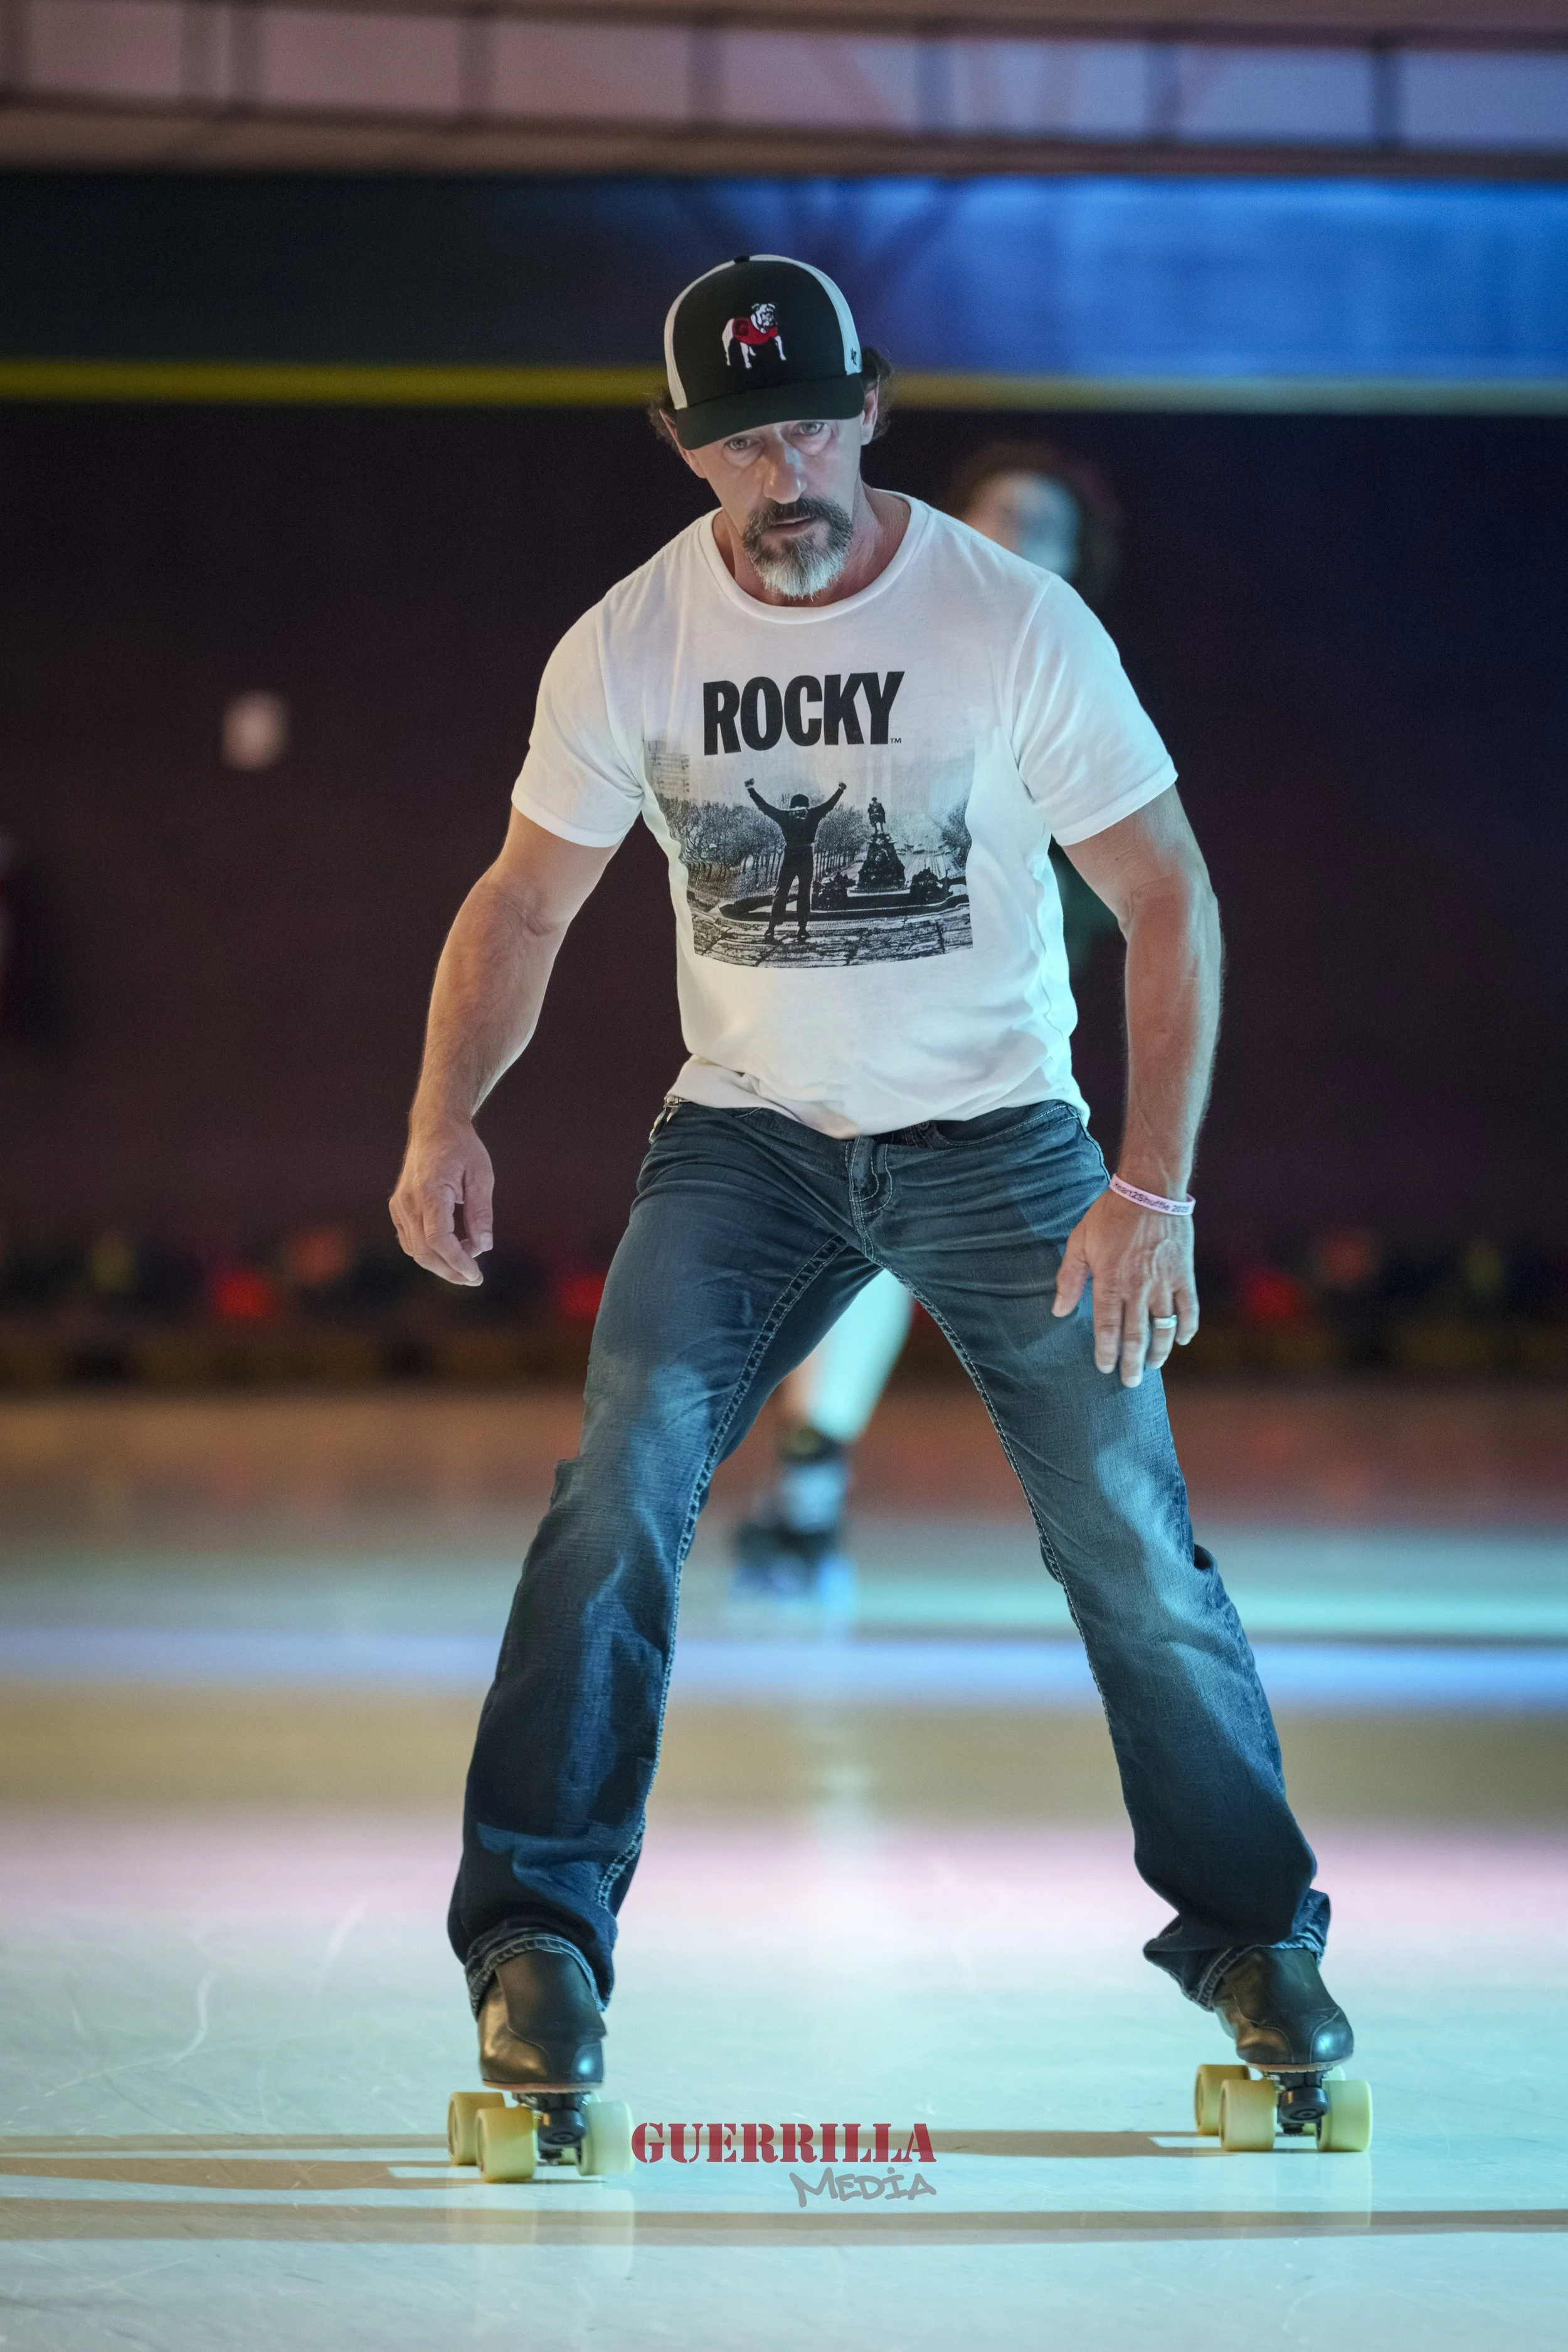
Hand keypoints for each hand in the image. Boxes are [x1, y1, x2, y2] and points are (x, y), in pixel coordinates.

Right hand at [390, 1115, 494, 1286]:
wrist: (434, 1127)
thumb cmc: (462, 1148)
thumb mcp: (481, 1175)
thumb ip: (481, 1212)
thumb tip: (484, 1246)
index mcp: (430, 1191)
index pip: (439, 1239)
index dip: (457, 1261)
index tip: (476, 1274)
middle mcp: (409, 1201)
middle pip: (424, 1251)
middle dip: (450, 1270)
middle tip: (474, 1278)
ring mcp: (400, 1205)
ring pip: (415, 1250)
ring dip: (441, 1263)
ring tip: (468, 1261)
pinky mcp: (398, 1208)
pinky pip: (410, 1240)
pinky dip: (429, 1252)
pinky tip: (451, 1250)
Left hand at [1051, 1187, 1198, 1386]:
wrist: (1150, 1191)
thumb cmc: (1109, 1215)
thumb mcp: (1080, 1242)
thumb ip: (1069, 1278)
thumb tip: (1058, 1311)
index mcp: (1110, 1281)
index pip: (1107, 1327)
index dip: (1107, 1351)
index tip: (1105, 1367)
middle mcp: (1138, 1288)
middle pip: (1136, 1335)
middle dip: (1132, 1363)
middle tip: (1129, 1382)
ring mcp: (1164, 1283)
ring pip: (1163, 1328)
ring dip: (1158, 1351)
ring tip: (1152, 1366)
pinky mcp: (1183, 1275)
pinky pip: (1188, 1309)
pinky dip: (1186, 1327)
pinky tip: (1180, 1340)